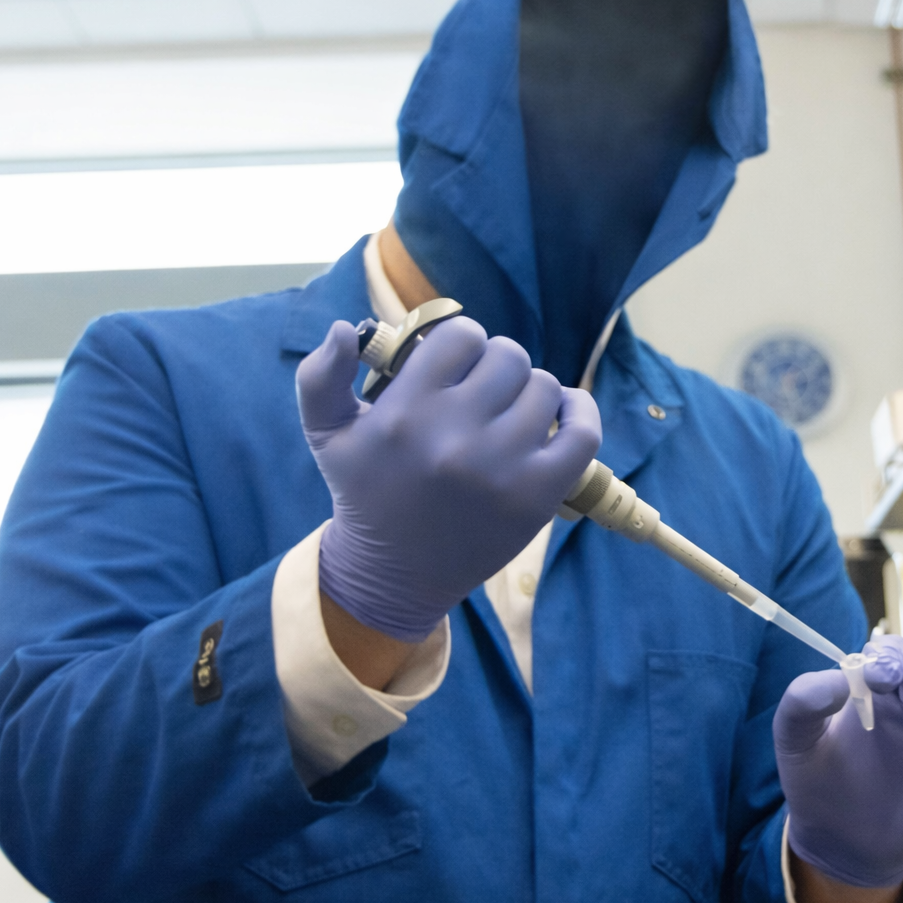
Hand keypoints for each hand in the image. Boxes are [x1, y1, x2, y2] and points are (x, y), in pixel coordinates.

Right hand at [296, 317, 600, 641]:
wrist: (395, 576)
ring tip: (509, 412)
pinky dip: (579, 412)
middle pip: (508, 356)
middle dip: (495, 366)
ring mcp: (502, 467)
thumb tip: (345, 326)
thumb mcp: (325, 434)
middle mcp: (455, 438)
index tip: (455, 366)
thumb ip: (320, 375)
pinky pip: (583, 431)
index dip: (461, 344)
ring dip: (530, 391)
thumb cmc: (365, 494)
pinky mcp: (538, 495)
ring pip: (545, 387)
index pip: (461, 335)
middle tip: (482, 392)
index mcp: (406, 413)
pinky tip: (561, 412)